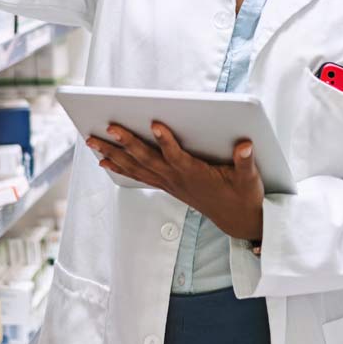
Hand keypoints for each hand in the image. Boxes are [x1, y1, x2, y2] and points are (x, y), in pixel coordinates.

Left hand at [88, 122, 264, 241]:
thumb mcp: (249, 178)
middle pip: (147, 159)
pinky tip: (105, 159)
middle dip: (127, 142)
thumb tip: (246, 145)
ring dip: (114, 154)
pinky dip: (120, 167)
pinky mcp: (167, 186)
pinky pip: (138, 175)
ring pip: (136, 167)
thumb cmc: (243, 195)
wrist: (237, 219)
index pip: (177, 156)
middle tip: (109, 127)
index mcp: (196, 174)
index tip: (156, 123)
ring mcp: (169, 183)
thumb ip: (245, 161)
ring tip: (93, 140)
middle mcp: (177, 179)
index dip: (167, 141)